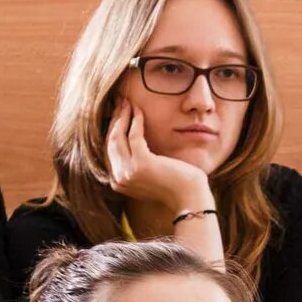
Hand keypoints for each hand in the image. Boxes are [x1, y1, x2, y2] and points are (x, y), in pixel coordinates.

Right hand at [103, 102, 215, 222]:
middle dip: (114, 120)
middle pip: (110, 142)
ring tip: (127, 103)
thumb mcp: (149, 174)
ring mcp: (128, 172)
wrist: (191, 198)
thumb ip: (135, 163)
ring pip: (118, 137)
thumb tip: (130, 138)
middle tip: (119, 103)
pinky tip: (139, 111)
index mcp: (119, 182)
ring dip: (122, 117)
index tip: (117, 114)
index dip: (112, 130)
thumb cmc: (176, 185)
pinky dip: (135, 121)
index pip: (110, 151)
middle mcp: (119, 179)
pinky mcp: (141, 164)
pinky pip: (133, 136)